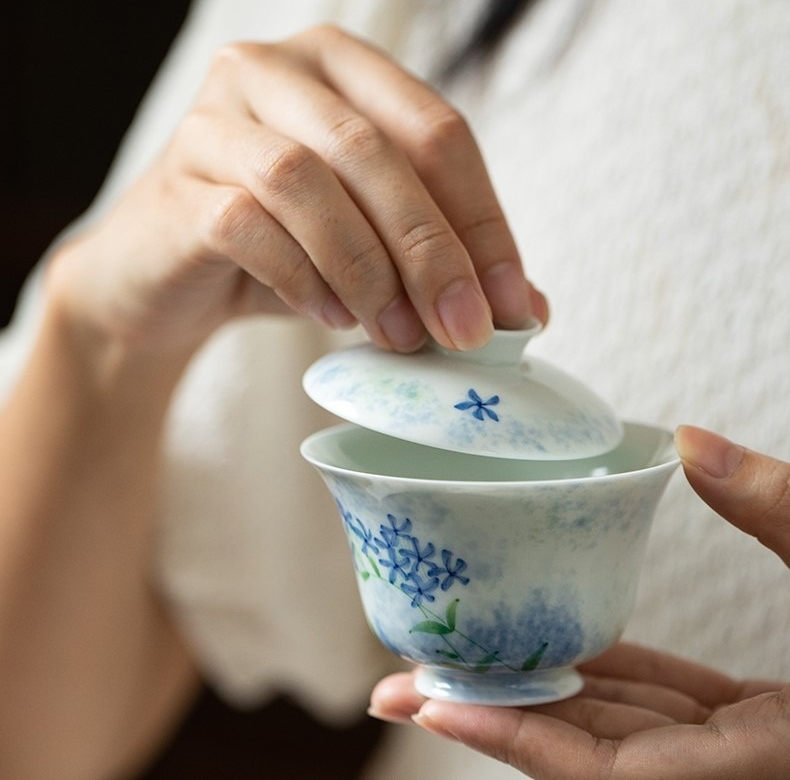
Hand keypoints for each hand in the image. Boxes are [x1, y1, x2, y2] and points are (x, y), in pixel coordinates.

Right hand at [49, 25, 546, 360]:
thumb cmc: (281, 252)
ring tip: (396, 334)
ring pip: (309, 181)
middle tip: (464, 331)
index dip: (483, 224)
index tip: (514, 308)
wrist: (168, 280)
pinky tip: (330, 317)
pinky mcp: (175, 184)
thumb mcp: (373, 250)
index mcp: (343, 69)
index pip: (438, 133)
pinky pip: (249, 225)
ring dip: (367, 270)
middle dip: (432, 252)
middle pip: (377, 152)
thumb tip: (529, 312)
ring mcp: (214, 120)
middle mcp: (275, 72)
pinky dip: (303, 279)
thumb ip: (443, 263)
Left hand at [369, 426, 789, 778]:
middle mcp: (744, 776)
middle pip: (590, 755)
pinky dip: (610, 677)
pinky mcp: (765, 731)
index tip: (429, 704)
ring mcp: (752, 756)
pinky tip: (562, 641)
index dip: (512, 741)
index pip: (609, 771)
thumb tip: (695, 438)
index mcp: (769, 763)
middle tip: (404, 679)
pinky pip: (667, 708)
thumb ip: (789, 511)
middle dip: (495, 718)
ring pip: (623, 730)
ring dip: (542, 695)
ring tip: (464, 653)